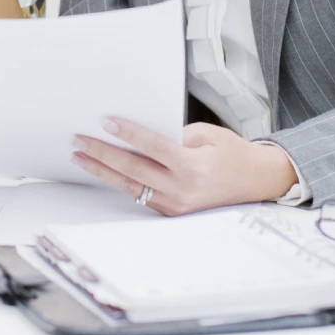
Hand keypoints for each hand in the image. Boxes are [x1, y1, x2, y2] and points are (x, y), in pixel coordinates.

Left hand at [71, 118, 299, 214]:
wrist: (255, 181)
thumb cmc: (233, 153)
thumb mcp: (208, 134)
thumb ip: (176, 135)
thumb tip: (140, 135)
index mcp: (193, 167)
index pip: (152, 147)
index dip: (127, 134)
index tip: (106, 122)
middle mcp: (182, 189)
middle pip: (133, 169)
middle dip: (102, 154)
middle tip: (79, 141)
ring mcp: (175, 205)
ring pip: (130, 186)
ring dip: (102, 171)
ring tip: (79, 157)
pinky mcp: (172, 212)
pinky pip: (140, 195)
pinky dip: (119, 181)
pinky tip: (102, 171)